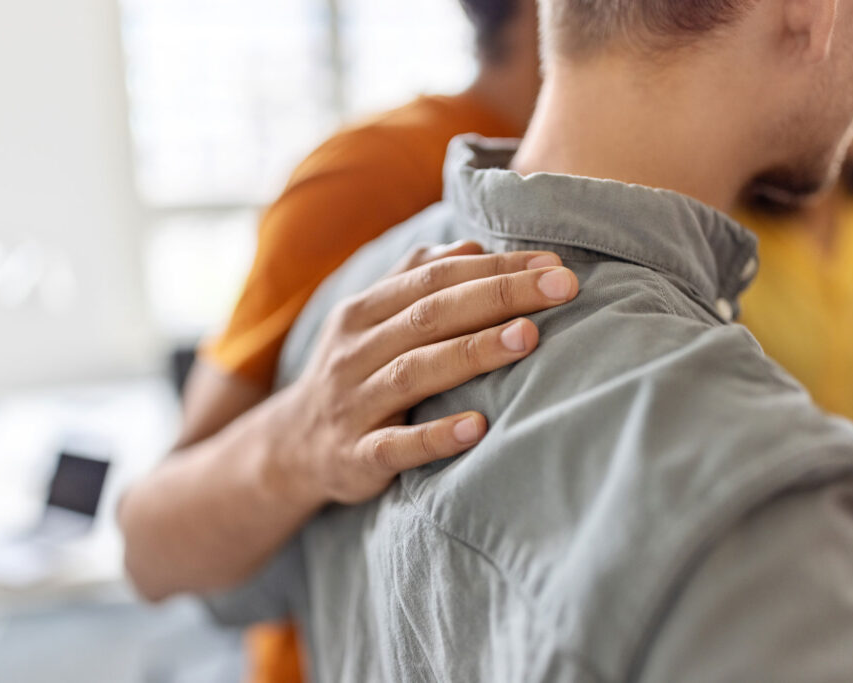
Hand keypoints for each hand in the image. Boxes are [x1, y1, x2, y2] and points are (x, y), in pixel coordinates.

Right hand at [269, 241, 578, 506]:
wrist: (290, 449)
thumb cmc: (353, 373)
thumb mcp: (370, 320)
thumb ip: (415, 280)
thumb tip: (472, 246)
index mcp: (364, 311)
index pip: (435, 278)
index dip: (494, 268)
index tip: (553, 265)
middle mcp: (355, 351)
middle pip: (430, 315)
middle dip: (499, 295)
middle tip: (562, 287)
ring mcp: (353, 404)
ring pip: (414, 372)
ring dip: (473, 352)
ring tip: (528, 337)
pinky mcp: (356, 457)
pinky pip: (396, 446)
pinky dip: (436, 436)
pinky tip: (478, 428)